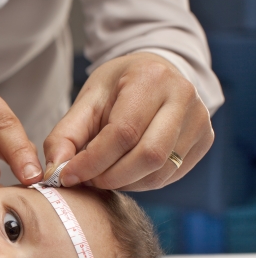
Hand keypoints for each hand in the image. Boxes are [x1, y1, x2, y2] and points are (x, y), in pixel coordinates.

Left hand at [43, 52, 214, 190]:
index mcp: (151, 78)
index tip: (67, 176)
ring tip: (102, 174)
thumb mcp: (86, 102)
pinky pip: (169, 175)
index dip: (92, 162)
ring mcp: (199, 119)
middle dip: (109, 177)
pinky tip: (124, 171)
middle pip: (147, 156)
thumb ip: (64, 136)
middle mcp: (183, 96)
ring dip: (124, 182)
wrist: (154, 75)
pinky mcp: (204, 139)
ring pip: (160, 171)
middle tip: (86, 179)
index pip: (122, 133)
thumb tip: (53, 172)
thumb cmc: (117, 88)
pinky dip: (140, 182)